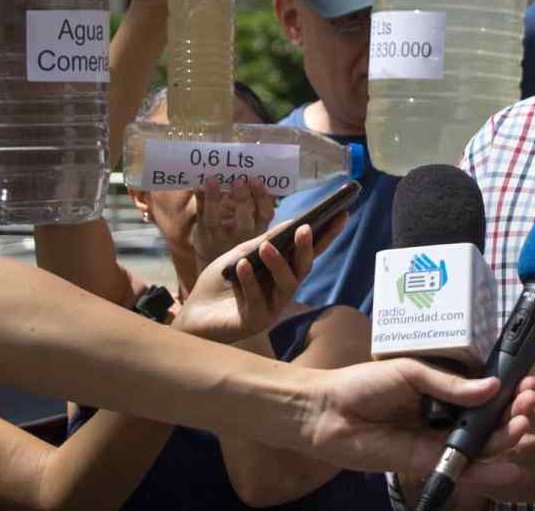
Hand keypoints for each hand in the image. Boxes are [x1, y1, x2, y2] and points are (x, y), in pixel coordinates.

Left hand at [173, 211, 342, 343]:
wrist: (193, 313)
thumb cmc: (219, 283)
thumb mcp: (240, 254)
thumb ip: (265, 241)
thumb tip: (292, 222)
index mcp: (281, 271)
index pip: (308, 251)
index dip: (327, 235)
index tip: (342, 214)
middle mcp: (282, 289)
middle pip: (303, 268)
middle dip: (306, 248)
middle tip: (304, 229)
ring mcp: (271, 307)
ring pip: (286, 284)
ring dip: (278, 263)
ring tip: (266, 247)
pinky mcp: (255, 321)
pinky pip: (257, 299)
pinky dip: (250, 282)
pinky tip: (242, 267)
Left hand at [190, 179, 275, 272]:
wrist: (217, 259)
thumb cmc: (240, 232)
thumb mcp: (254, 224)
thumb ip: (258, 205)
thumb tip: (261, 175)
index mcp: (258, 229)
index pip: (265, 215)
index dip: (262, 199)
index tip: (256, 180)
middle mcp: (241, 237)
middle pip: (243, 222)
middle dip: (242, 201)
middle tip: (239, 181)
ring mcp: (219, 238)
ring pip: (215, 221)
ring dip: (214, 200)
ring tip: (212, 180)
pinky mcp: (202, 235)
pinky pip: (199, 217)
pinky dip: (199, 200)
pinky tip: (197, 185)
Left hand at [307, 360, 534, 485]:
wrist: (325, 412)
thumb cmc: (362, 384)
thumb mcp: (410, 372)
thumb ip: (450, 384)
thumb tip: (491, 388)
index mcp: (442, 387)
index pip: (483, 390)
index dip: (507, 386)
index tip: (529, 377)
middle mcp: (444, 414)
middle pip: (488, 418)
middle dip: (513, 411)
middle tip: (529, 400)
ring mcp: (437, 439)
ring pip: (481, 444)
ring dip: (505, 437)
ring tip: (521, 424)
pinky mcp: (426, 462)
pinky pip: (461, 467)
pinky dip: (486, 470)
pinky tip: (508, 467)